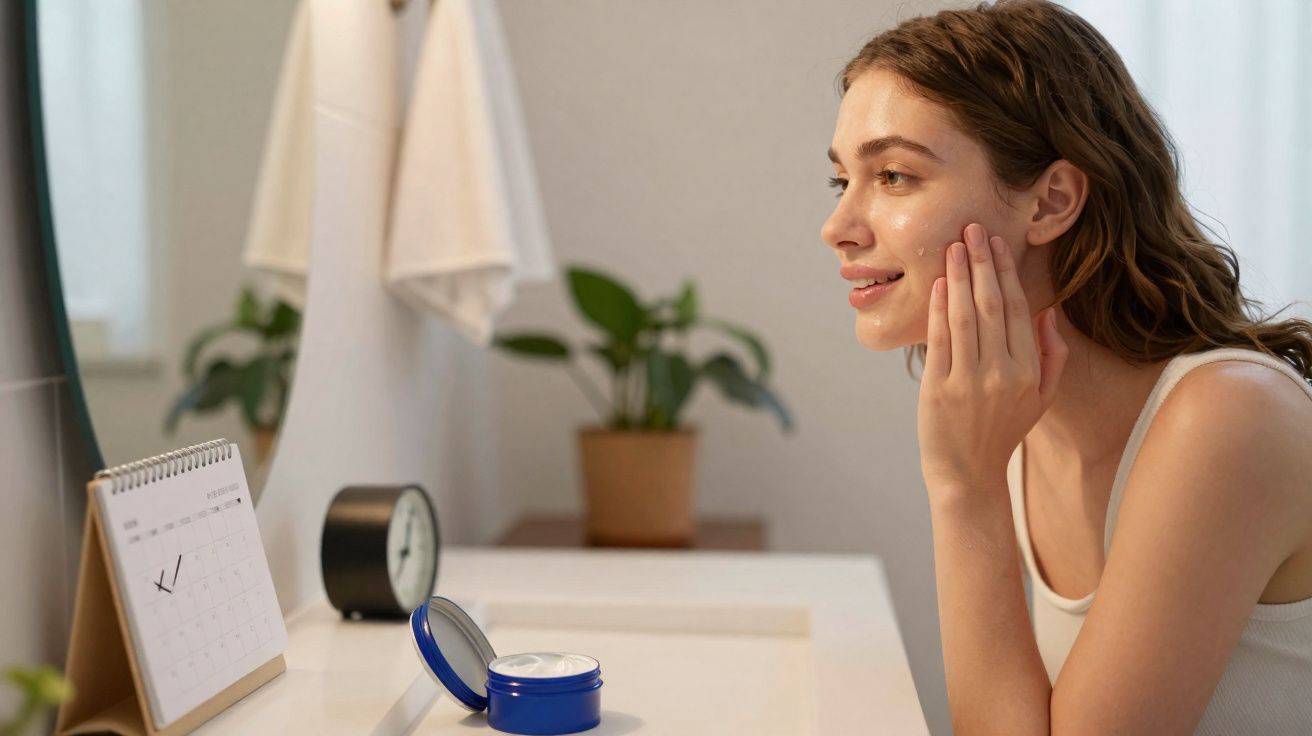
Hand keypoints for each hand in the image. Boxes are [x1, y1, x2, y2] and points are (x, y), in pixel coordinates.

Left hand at [917, 223, 1067, 495]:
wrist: (968, 474)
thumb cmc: (1003, 431)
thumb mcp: (1041, 399)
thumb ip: (1052, 356)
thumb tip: (1048, 312)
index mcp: (1029, 370)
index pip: (1017, 309)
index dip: (1005, 272)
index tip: (995, 243)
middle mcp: (1002, 372)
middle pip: (991, 304)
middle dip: (981, 262)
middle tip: (972, 229)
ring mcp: (970, 380)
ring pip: (965, 315)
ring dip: (958, 276)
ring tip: (953, 246)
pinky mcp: (939, 387)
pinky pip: (940, 339)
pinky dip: (938, 308)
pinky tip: (938, 283)